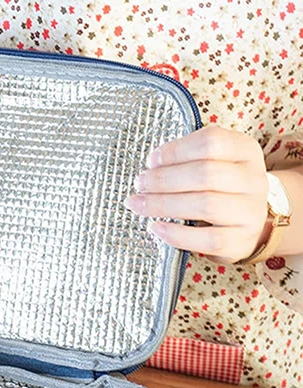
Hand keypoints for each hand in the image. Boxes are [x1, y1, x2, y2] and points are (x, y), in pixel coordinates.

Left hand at [124, 126, 268, 262]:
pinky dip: (177, 234)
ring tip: (139, 204)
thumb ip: (188, 160)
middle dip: (164, 179)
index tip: (151, 161)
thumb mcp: (215, 165)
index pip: (211, 142)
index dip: (176, 151)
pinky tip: (156, 228)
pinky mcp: (240, 240)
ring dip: (164, 204)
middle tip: (140, 184)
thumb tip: (152, 167)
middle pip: (205, 174)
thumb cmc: (222, 190)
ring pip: (205, 205)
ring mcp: (250, 211)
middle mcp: (253, 179)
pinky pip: (207, 239)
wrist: (249, 224)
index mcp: (245, 151)